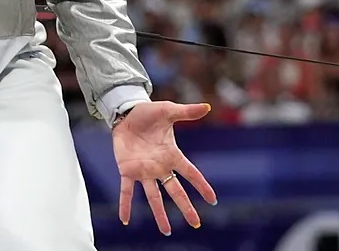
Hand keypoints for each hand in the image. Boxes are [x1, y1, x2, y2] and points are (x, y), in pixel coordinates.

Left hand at [112, 101, 216, 234]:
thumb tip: (207, 107)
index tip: (213, 201)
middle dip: (185, 207)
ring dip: (159, 214)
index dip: (202, 186)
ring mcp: (144, 171)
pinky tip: (125, 220)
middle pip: (175, 190)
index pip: (191, 173)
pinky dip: (125, 205)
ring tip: (167, 231)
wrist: (126, 113)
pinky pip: (126, 191)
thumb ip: (186, 112)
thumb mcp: (168, 111)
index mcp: (172, 155)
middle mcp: (160, 167)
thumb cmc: (149, 113)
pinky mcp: (127, 170)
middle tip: (195, 224)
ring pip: (153, 197)